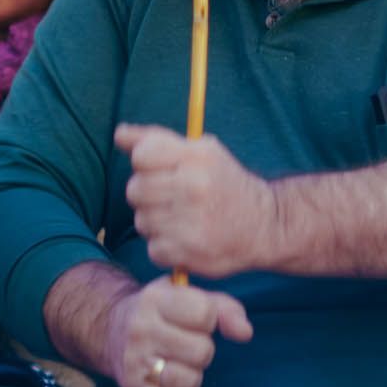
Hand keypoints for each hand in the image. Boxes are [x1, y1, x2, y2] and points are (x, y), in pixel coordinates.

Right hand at [103, 276, 254, 386]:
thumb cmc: (163, 311)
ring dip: (194, 376)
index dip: (209, 320)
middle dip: (202, 350)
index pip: (204, 313)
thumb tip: (245, 333)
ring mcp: (134, 361)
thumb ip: (224, 308)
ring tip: (180, 364)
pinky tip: (176, 385)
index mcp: (155, 299)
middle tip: (185, 344)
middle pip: (201, 351)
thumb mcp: (189, 297)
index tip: (195, 320)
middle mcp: (140, 329)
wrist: (111, 329)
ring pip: (190, 380)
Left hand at [116, 124, 276, 277]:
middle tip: (172, 199)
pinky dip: (167, 247)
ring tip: (183, 220)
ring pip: (142, 221)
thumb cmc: (226, 183)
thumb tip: (119, 134)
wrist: (267, 225)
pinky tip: (187, 239)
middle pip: (135, 190)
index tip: (163, 171)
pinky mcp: (188, 252)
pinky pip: (153, 248)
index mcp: (197, 157)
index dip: (146, 164)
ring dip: (157, 223)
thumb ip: (158, 140)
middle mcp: (194, 187)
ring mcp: (191, 222)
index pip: (141, 156)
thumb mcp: (202, 152)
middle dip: (148, 195)